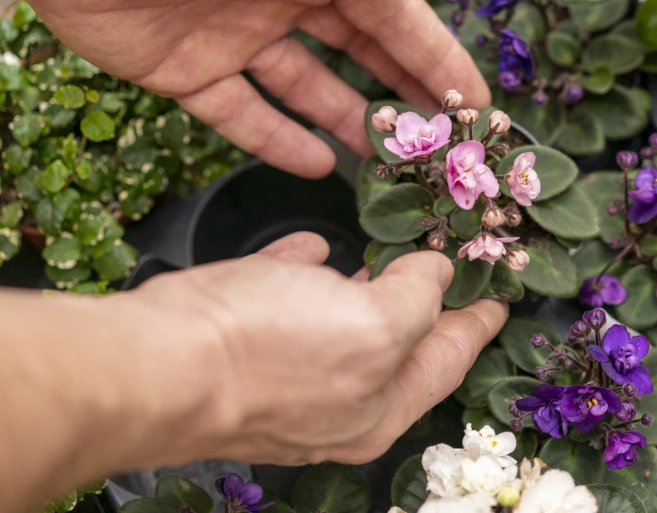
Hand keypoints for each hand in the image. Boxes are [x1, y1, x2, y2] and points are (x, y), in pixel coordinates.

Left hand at [0, 0, 488, 178]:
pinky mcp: (190, 73)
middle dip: (404, 96)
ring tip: (393, 168)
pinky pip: (245, 115)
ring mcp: (238, 37)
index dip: (433, 56)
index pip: (391, 13)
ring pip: (310, 91)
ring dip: (352, 124)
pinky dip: (280, 140)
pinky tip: (319, 165)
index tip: (474, 101)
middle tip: (444, 145)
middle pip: (359, 55)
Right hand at [131, 232, 507, 464]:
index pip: (449, 360)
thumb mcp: (376, 324)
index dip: (479, 321)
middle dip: (426, 299)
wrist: (153, 362)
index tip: (503, 293)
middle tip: (453, 257)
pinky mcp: (236, 340)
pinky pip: (283, 298)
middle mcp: (333, 402)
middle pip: (397, 344)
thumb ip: (420, 298)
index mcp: (377, 409)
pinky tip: (314, 246)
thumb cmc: (270, 352)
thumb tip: (434, 273)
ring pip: (338, 321)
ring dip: (366, 283)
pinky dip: (303, 271)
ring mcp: (281, 373)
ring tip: (395, 248)